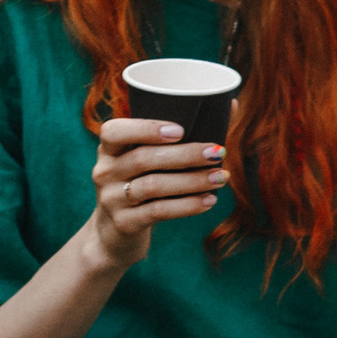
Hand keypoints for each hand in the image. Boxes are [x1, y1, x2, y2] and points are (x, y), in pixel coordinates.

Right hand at [85, 114, 230, 274]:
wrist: (114, 234)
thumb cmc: (142, 183)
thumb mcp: (149, 159)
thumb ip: (183, 134)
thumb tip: (231, 103)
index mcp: (109, 148)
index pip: (114, 131)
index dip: (145, 128)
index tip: (180, 130)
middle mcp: (104, 171)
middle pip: (143, 158)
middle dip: (185, 155)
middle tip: (218, 152)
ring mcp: (111, 199)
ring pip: (154, 186)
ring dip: (192, 181)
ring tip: (221, 177)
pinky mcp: (124, 224)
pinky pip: (158, 211)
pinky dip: (187, 205)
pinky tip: (209, 201)